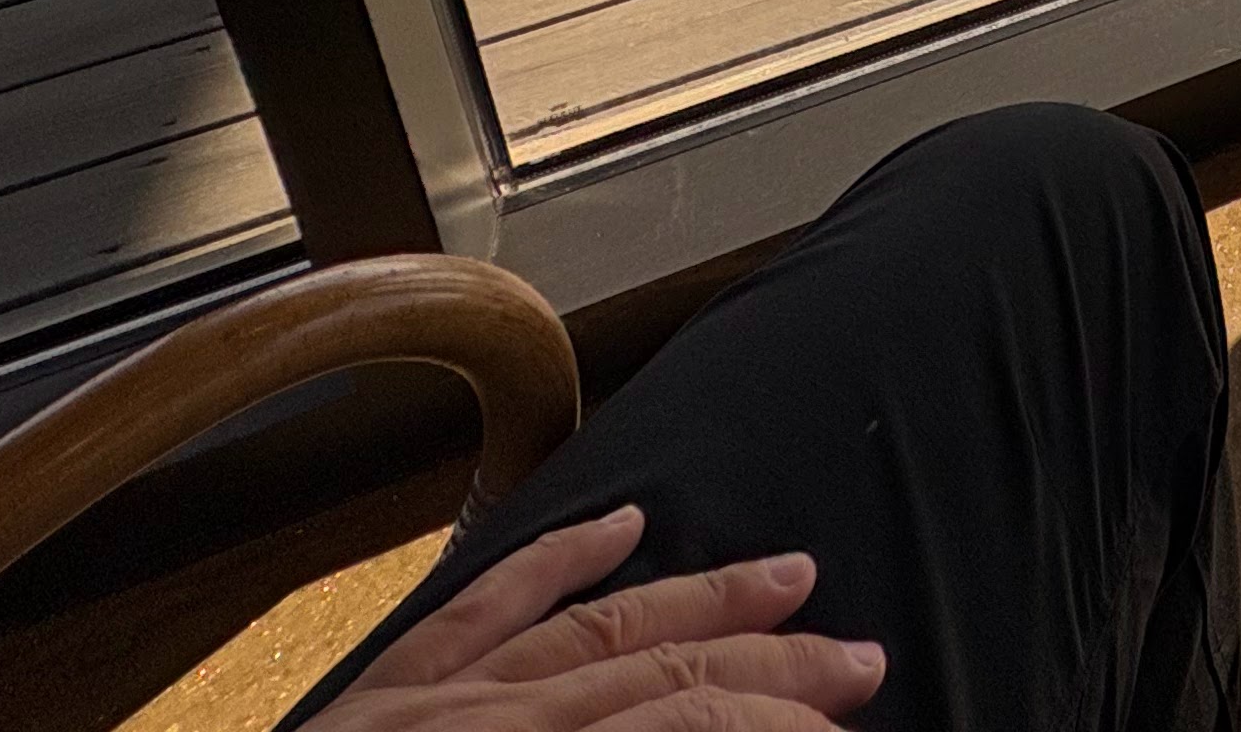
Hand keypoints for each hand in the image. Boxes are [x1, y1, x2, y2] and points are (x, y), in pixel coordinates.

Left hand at [304, 506, 886, 728]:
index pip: (689, 725)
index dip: (780, 722)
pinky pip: (478, 608)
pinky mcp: (375, 703)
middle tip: (864, 658)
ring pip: (592, 624)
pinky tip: (618, 527)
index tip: (846, 728)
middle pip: (664, 671)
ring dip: (700, 595)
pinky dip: (555, 560)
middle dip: (777, 661)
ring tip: (788, 572)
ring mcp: (428, 709)